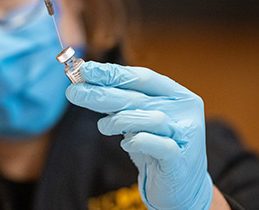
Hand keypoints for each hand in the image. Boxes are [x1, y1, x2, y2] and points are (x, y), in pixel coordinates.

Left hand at [66, 61, 212, 209]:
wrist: (178, 189)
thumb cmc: (153, 147)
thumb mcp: (136, 119)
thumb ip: (118, 101)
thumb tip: (83, 80)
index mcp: (178, 95)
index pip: (142, 77)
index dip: (112, 73)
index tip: (84, 70)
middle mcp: (185, 111)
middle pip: (139, 96)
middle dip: (101, 93)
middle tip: (73, 92)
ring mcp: (186, 135)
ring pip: (151, 118)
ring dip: (119, 120)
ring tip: (104, 127)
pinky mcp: (179, 159)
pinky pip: (156, 144)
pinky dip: (136, 141)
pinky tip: (126, 144)